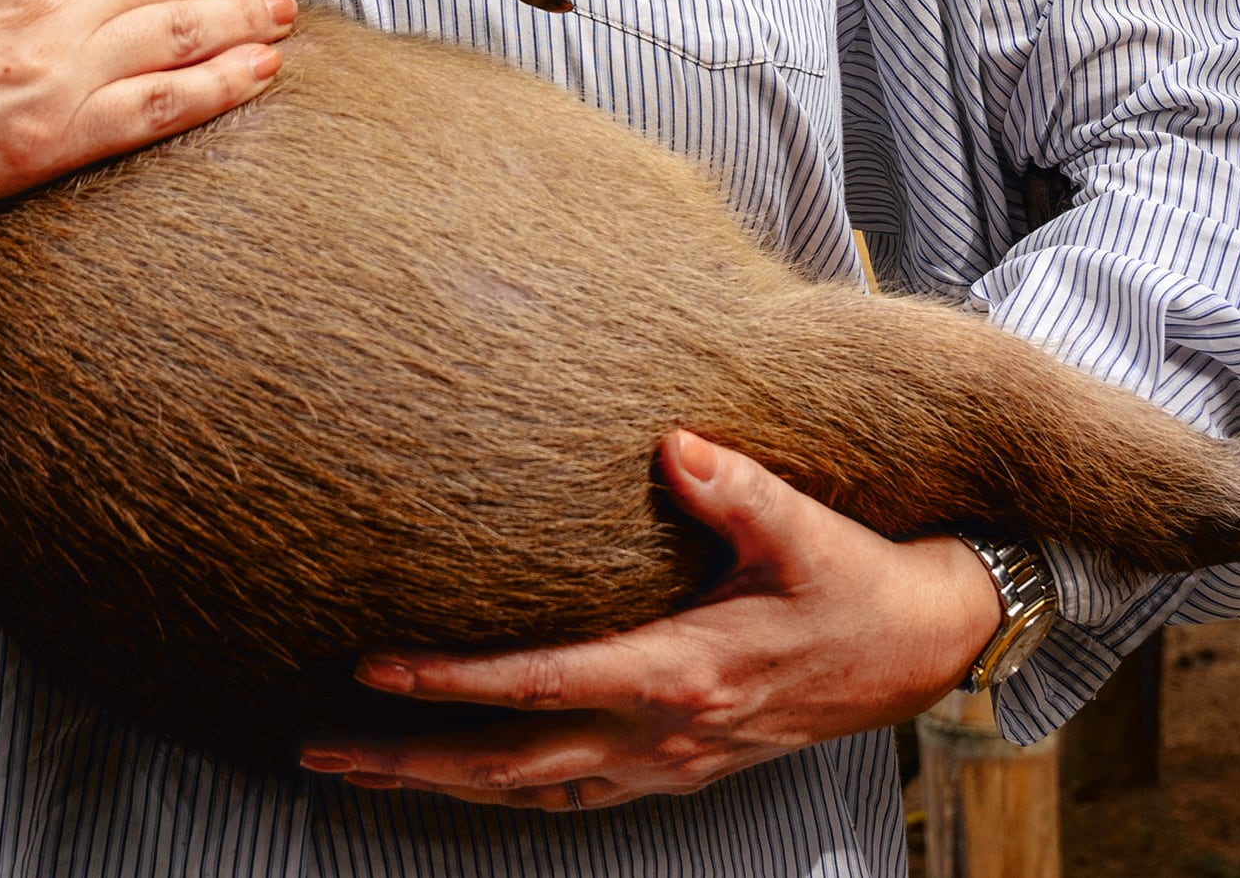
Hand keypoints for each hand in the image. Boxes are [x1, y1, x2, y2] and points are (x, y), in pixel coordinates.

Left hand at [301, 432, 1004, 813]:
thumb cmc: (854, 582)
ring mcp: (666, 765)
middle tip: (318, 746)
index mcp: (679, 674)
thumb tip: (676, 445)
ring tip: (356, 767)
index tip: (371, 670)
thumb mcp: (806, 530)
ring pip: (529, 789)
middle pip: (508, 760)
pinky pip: (568, 795)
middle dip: (408, 757)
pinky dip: (503, 791)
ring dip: (440, 783)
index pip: (538, 683)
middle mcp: (662, 736)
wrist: (921, 649)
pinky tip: (460, 781)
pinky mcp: (676, 770)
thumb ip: (738, 489)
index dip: (450, 682)